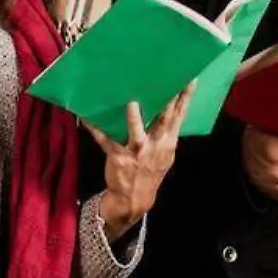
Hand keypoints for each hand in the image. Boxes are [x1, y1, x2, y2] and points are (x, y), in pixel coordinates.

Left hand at [86, 82, 193, 240]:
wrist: (134, 198)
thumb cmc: (151, 170)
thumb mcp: (166, 154)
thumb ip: (166, 132)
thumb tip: (168, 106)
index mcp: (168, 142)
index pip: (179, 117)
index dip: (185, 99)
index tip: (190, 80)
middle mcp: (155, 146)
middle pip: (163, 121)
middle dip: (167, 103)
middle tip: (167, 83)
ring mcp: (137, 152)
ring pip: (137, 134)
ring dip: (134, 119)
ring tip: (132, 103)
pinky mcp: (118, 157)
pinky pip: (106, 141)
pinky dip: (96, 130)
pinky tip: (87, 118)